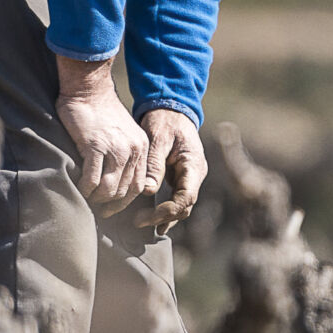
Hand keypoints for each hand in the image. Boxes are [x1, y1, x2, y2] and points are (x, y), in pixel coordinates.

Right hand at [56, 54, 149, 213]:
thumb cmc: (100, 112)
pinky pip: (92, 179)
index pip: (139, 186)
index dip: (124, 201)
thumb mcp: (122, 133)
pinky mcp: (96, 146)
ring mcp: (116, 149)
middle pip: (125, 191)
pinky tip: (78, 187)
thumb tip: (114, 179)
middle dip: (110, 205)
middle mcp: (133, 150)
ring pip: (110, 189)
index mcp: (141, 148)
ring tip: (87, 198)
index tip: (111, 208)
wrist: (89, 89)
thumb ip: (123, 153)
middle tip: (97, 208)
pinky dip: (85, 188)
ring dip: (97, 199)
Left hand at [132, 109, 205, 230]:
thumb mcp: (158, 138)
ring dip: (164, 217)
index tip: (146, 216)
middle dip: (162, 217)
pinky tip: (152, 222)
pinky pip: (176, 199)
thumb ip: (154, 164)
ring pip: (181, 206)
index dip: (167, 210)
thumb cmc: (165, 121)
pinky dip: (165, 211)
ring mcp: (190, 177)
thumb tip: (148, 191)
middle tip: (137, 222)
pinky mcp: (180, 178)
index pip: (186, 197)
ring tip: (140, 223)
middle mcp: (195, 174)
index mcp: (194, 165)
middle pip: (184, 205)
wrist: (171, 109)